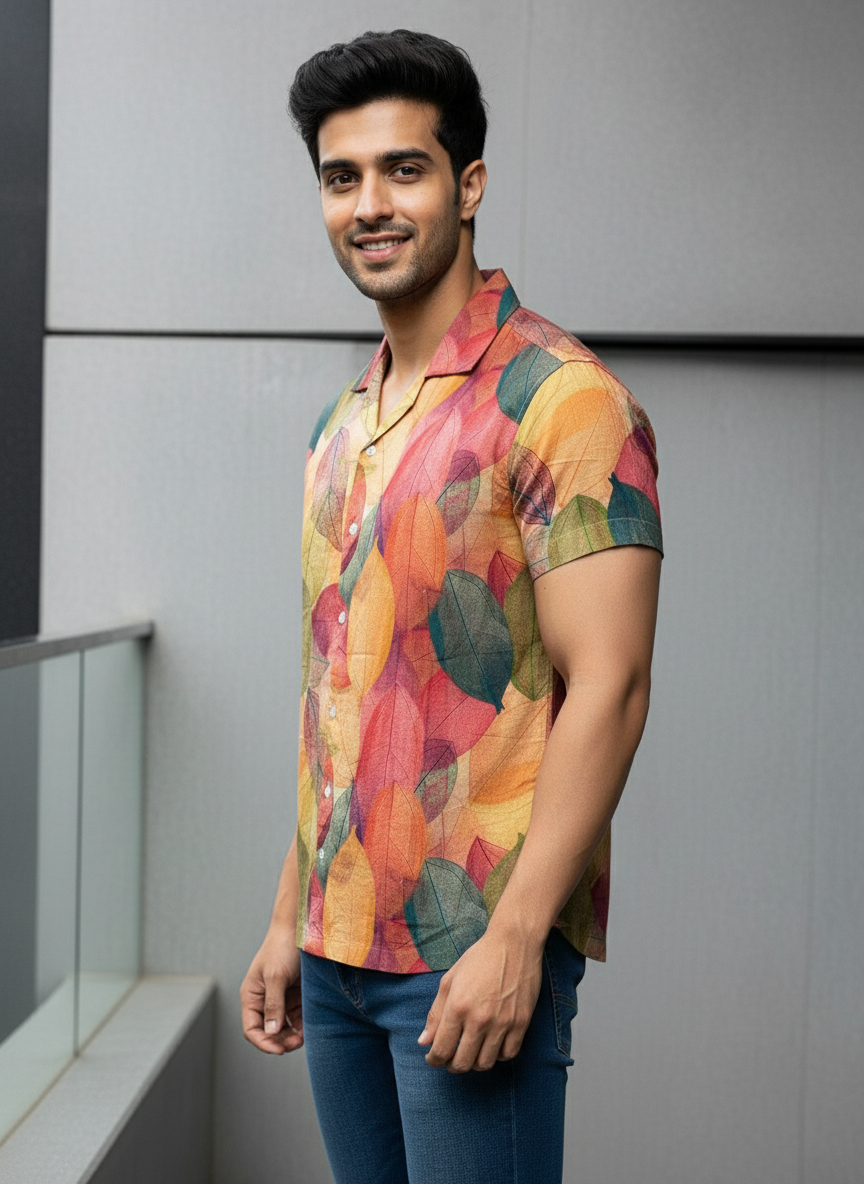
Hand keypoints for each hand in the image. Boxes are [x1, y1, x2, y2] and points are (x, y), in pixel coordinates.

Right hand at [240, 925, 303, 1054]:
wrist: (300, 926)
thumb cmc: (282, 947)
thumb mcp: (276, 976)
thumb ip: (274, 1004)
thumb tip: (271, 1032)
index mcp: (252, 995)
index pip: (252, 1029)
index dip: (264, 1042)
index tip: (280, 1050)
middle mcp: (264, 999)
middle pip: (268, 1031)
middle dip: (281, 1041)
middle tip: (298, 1043)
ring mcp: (280, 997)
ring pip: (284, 1026)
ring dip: (292, 1035)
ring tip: (305, 1037)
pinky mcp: (295, 994)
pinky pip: (296, 1016)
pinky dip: (302, 1024)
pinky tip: (310, 1026)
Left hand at [417, 929, 543, 1072]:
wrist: (514, 943)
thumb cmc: (478, 959)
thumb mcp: (450, 980)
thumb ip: (435, 1013)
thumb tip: (424, 1042)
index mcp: (457, 1006)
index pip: (441, 1050)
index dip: (433, 1059)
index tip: (432, 1058)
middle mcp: (479, 1019)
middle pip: (462, 1063)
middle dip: (451, 1066)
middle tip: (450, 1059)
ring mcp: (502, 1023)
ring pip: (485, 1063)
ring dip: (474, 1064)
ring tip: (470, 1053)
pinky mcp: (521, 1023)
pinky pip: (508, 1054)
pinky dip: (497, 1056)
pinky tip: (491, 1046)